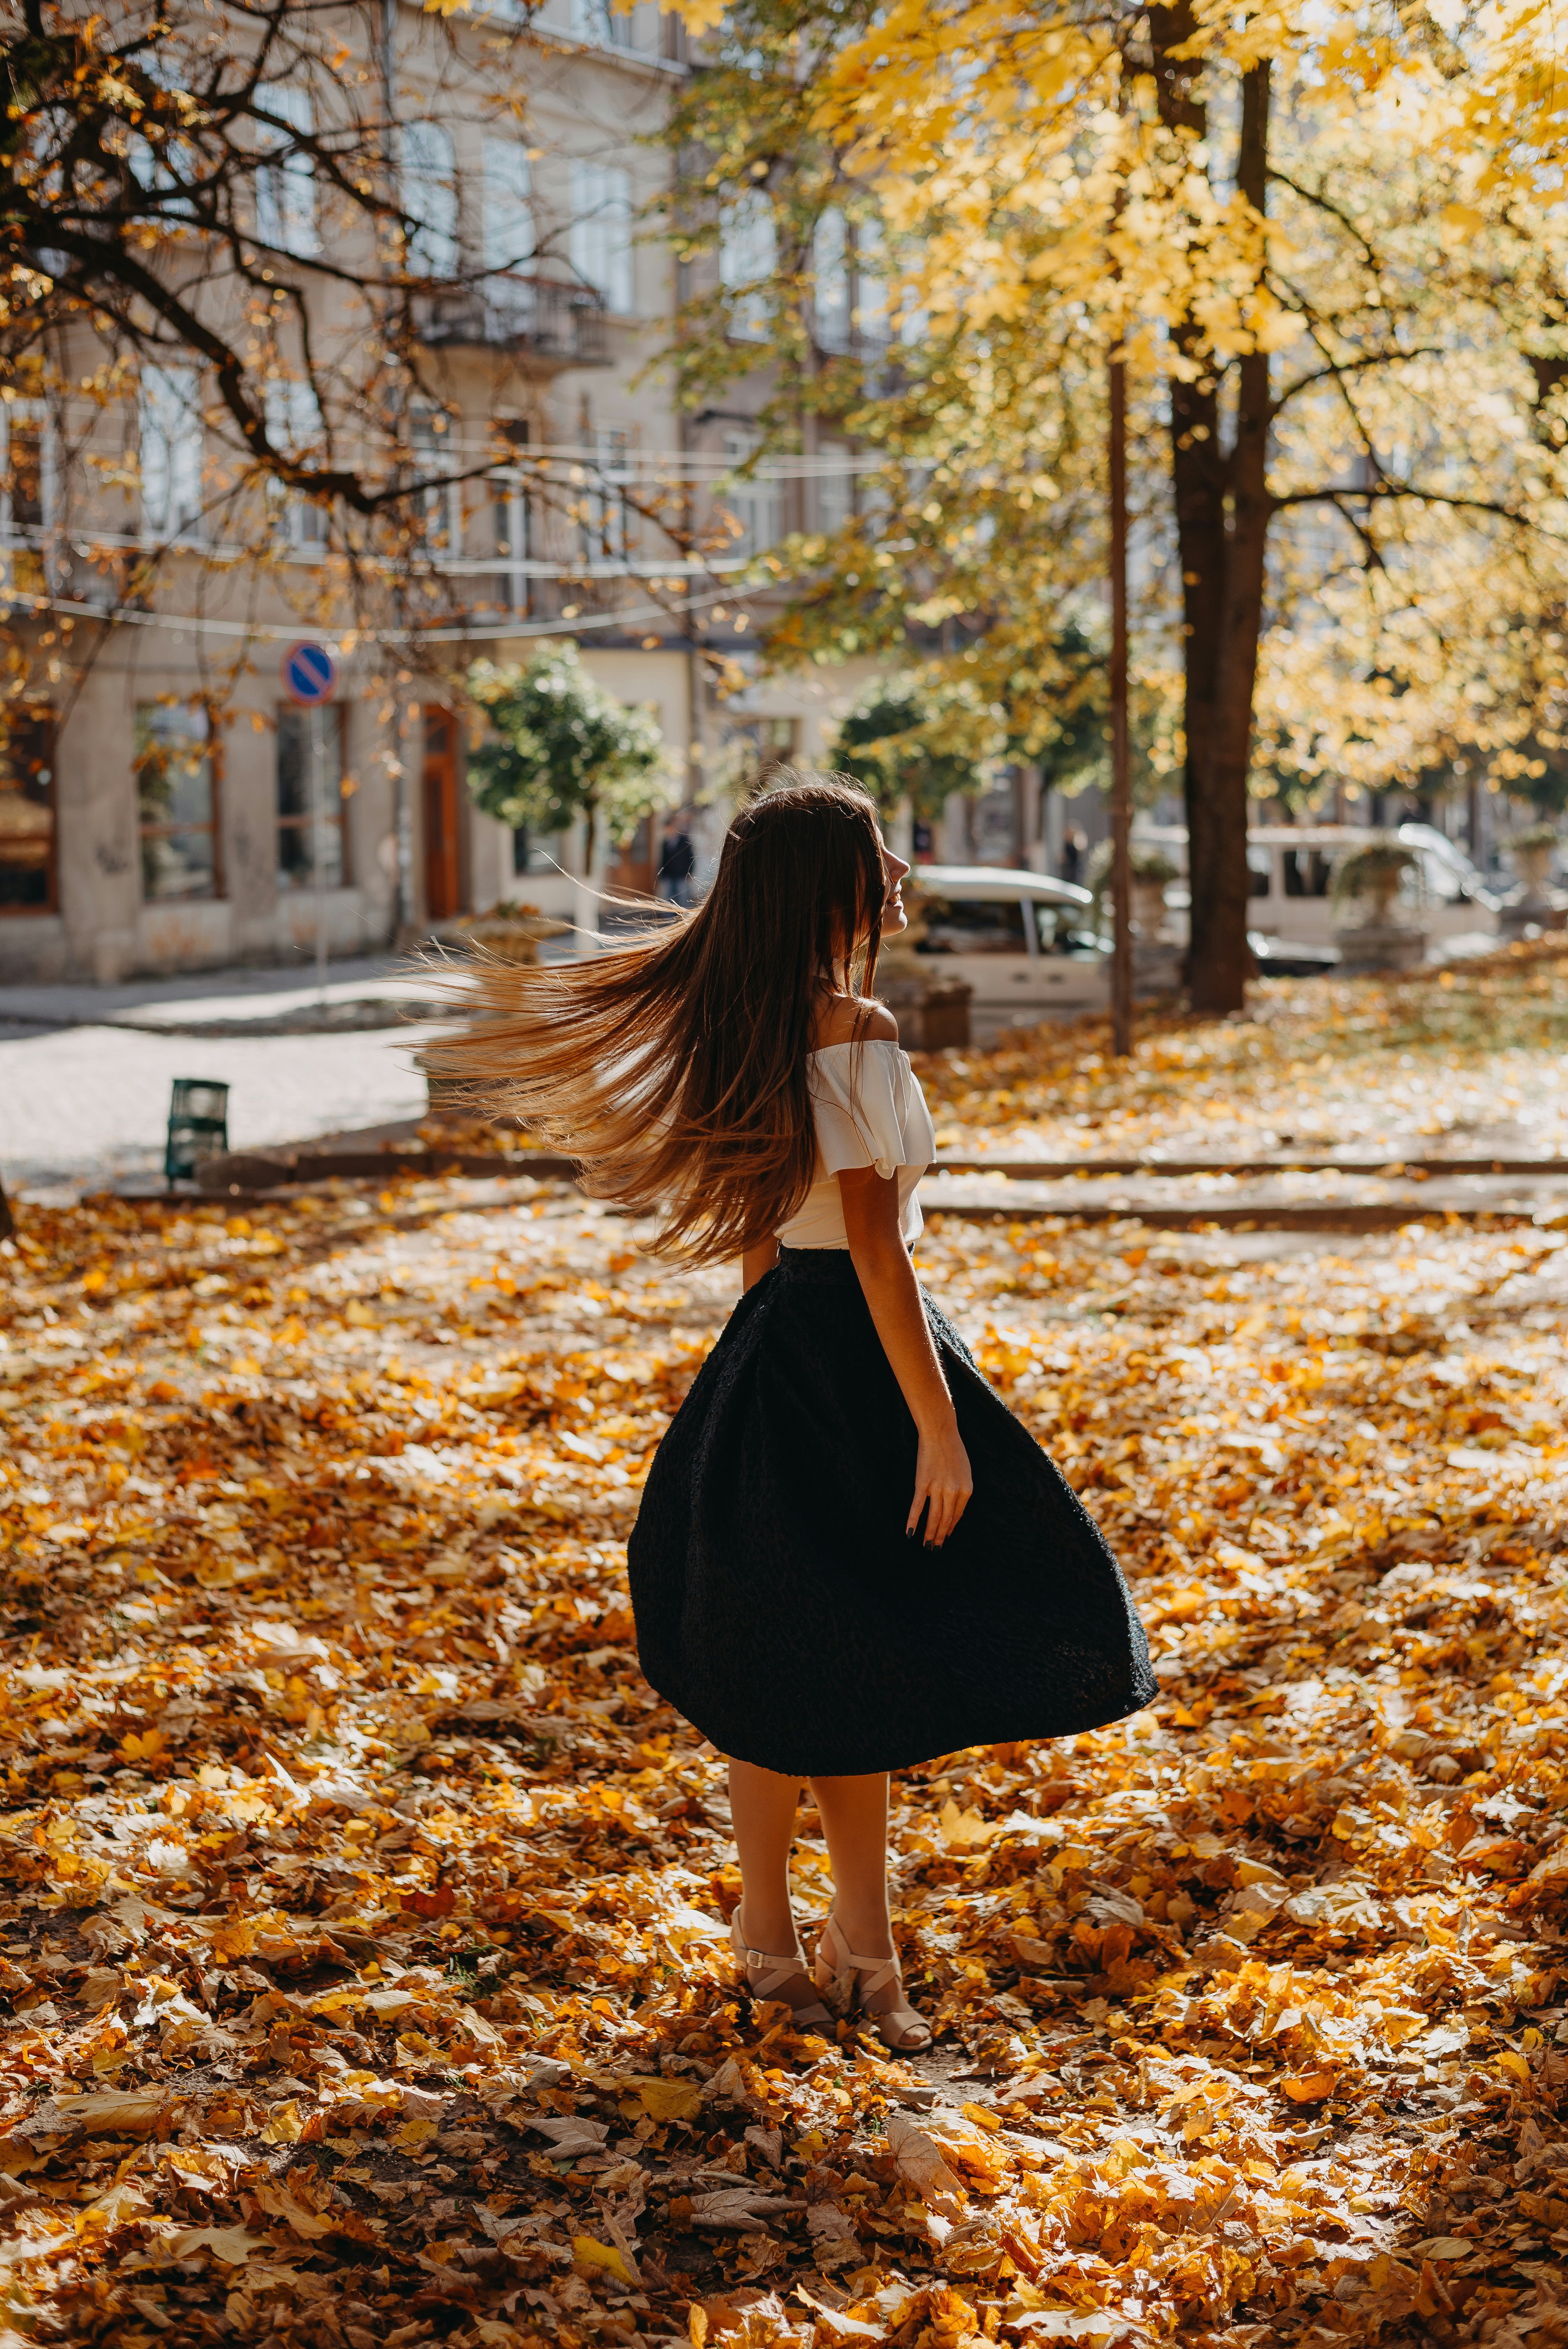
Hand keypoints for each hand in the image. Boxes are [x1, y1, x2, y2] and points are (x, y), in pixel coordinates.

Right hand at [908, 1415, 972, 1546]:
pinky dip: (913, 1521)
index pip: (957, 1516)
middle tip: (935, 1549)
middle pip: (946, 1520)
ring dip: (929, 1534)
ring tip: (926, 1546)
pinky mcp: (922, 1483)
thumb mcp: (965, 1471)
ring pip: (933, 1518)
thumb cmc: (954, 1449)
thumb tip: (954, 1507)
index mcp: (967, 1490)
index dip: (951, 1528)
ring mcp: (938, 1488)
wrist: (940, 1432)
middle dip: (940, 1537)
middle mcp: (954, 1492)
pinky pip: (917, 1507)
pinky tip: (909, 1533)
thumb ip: (961, 1489)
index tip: (946, 1537)